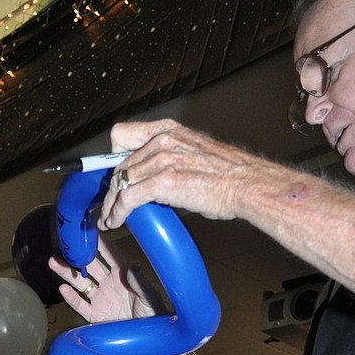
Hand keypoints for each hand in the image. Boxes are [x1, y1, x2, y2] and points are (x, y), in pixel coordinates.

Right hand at [48, 236, 159, 325]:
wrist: (149, 341)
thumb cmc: (154, 315)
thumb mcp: (150, 297)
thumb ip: (140, 283)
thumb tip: (133, 266)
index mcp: (123, 276)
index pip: (109, 255)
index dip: (100, 244)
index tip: (89, 231)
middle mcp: (110, 285)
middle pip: (90, 267)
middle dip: (76, 256)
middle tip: (64, 245)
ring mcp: (101, 300)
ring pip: (81, 283)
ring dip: (68, 273)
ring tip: (54, 262)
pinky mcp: (95, 315)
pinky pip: (81, 305)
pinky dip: (72, 298)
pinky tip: (63, 289)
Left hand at [98, 119, 257, 230]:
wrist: (247, 185)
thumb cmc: (228, 174)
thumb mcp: (194, 153)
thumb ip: (172, 156)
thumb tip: (155, 175)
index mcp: (168, 131)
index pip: (121, 135)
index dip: (112, 157)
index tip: (114, 174)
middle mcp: (162, 141)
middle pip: (119, 164)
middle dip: (112, 188)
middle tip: (110, 205)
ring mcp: (162, 160)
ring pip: (120, 183)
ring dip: (111, 205)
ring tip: (108, 219)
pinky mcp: (163, 182)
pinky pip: (127, 198)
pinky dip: (117, 213)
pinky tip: (115, 222)